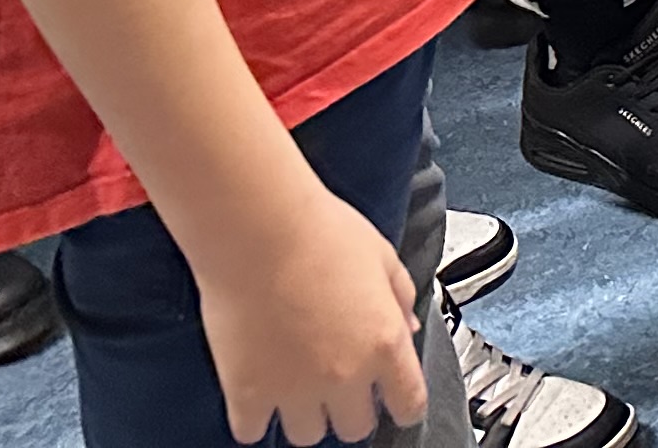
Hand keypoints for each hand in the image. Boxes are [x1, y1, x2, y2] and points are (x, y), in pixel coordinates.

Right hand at [193, 185, 426, 445]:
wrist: (258, 229)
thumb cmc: (320, 232)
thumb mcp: (382, 257)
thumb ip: (400, 298)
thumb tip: (407, 328)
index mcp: (385, 343)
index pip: (410, 405)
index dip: (403, 404)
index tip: (394, 400)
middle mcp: (345, 375)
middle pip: (357, 428)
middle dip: (351, 409)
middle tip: (338, 385)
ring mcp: (293, 389)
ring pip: (307, 436)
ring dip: (305, 415)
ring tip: (295, 384)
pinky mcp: (247, 392)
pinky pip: (252, 432)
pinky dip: (254, 418)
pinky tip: (257, 389)